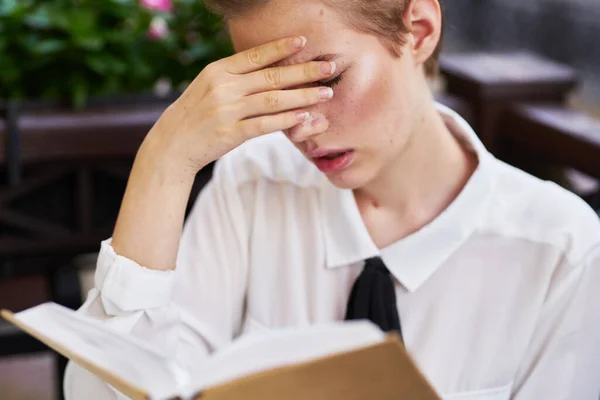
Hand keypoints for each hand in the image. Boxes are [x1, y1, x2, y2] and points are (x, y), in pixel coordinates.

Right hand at [147, 36, 335, 173]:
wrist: (173, 144)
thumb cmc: (194, 115)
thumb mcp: (208, 87)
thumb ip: (234, 77)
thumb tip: (264, 68)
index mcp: (218, 71)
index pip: (256, 56)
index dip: (282, 48)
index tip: (304, 42)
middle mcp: (224, 87)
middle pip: (272, 76)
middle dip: (304, 71)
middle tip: (329, 67)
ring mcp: (227, 110)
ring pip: (273, 99)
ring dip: (303, 96)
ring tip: (325, 93)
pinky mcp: (231, 133)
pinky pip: (265, 124)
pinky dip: (286, 120)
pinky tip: (305, 117)